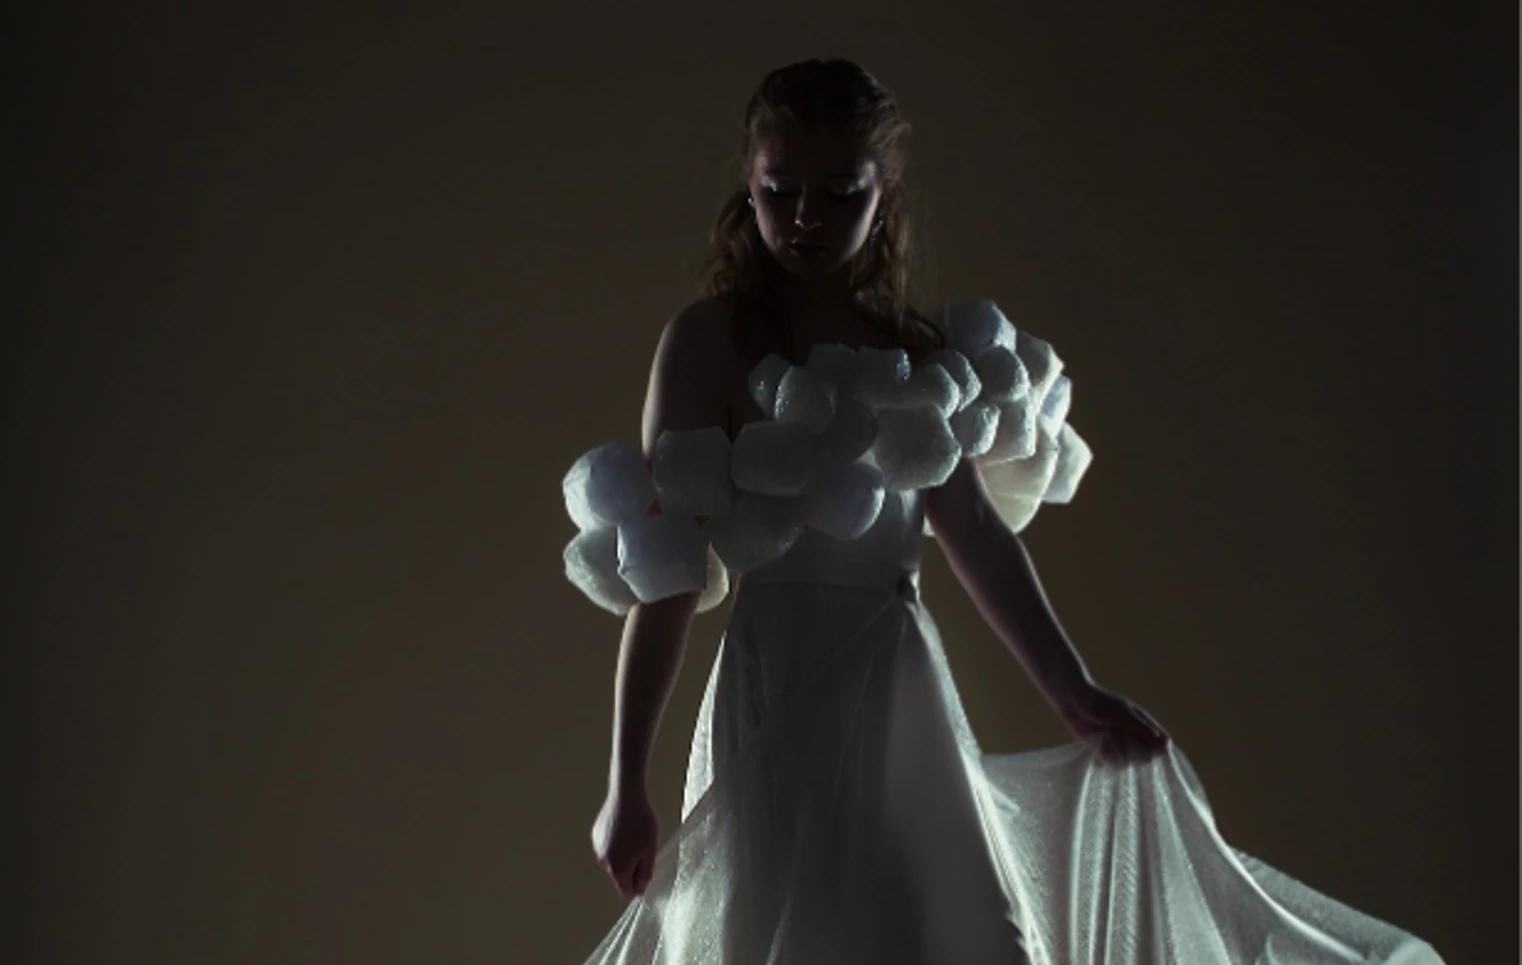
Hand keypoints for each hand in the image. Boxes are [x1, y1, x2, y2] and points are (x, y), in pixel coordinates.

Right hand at [590, 784, 658, 898]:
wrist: (626, 796)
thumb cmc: (642, 823)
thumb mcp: (650, 850)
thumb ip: (645, 874)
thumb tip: (639, 891)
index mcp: (617, 869)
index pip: (626, 892)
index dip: (638, 884)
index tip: (646, 867)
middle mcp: (603, 862)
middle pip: (619, 876)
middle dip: (631, 867)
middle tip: (642, 847)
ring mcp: (597, 848)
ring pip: (613, 861)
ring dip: (623, 855)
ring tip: (633, 835)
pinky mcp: (595, 836)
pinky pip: (607, 847)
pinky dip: (615, 843)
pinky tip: (623, 827)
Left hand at [1056, 681, 1170, 765]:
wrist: (1072, 701)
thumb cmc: (1101, 704)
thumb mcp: (1125, 716)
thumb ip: (1145, 730)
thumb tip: (1167, 746)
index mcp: (1143, 724)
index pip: (1160, 745)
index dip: (1156, 751)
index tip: (1145, 750)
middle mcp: (1133, 736)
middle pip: (1144, 758)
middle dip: (1133, 754)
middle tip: (1121, 741)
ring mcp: (1118, 743)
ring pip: (1127, 763)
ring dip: (1116, 755)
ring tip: (1105, 740)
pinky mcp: (1103, 750)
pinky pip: (1110, 763)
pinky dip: (1104, 757)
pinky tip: (1097, 747)